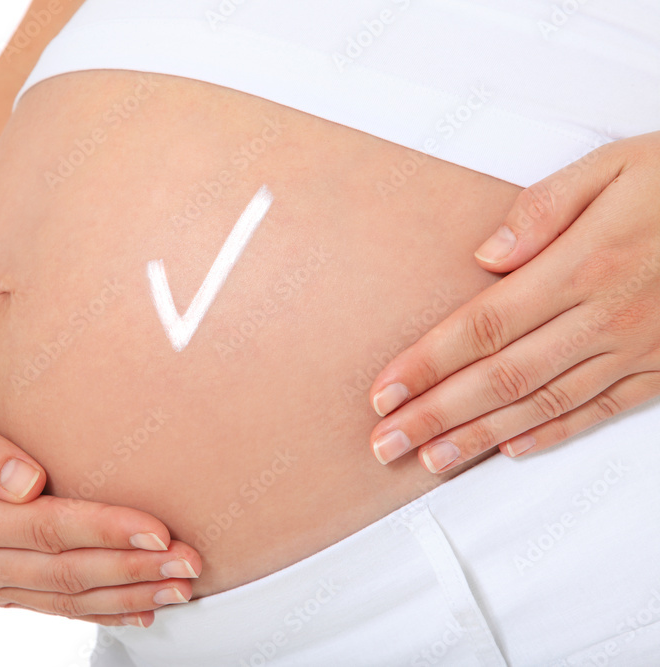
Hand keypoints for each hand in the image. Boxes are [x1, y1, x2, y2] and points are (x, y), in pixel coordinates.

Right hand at [0, 390, 200, 626]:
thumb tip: (25, 482)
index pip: (46, 528)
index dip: (105, 530)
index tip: (157, 528)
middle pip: (67, 571)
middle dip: (134, 569)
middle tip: (190, 562)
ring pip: (69, 598)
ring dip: (130, 596)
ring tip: (184, 587)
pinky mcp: (2, 588)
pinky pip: (58, 608)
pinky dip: (103, 613)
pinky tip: (145, 613)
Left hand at [368, 131, 659, 472]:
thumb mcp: (615, 167)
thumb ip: (544, 209)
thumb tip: (487, 256)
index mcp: (583, 265)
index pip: (481, 326)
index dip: (426, 365)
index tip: (383, 393)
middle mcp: (605, 317)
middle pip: (501, 378)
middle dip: (435, 415)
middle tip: (386, 444)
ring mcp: (638, 348)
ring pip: (544, 403)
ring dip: (480, 437)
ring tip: (430, 460)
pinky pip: (602, 409)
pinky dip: (553, 433)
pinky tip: (512, 450)